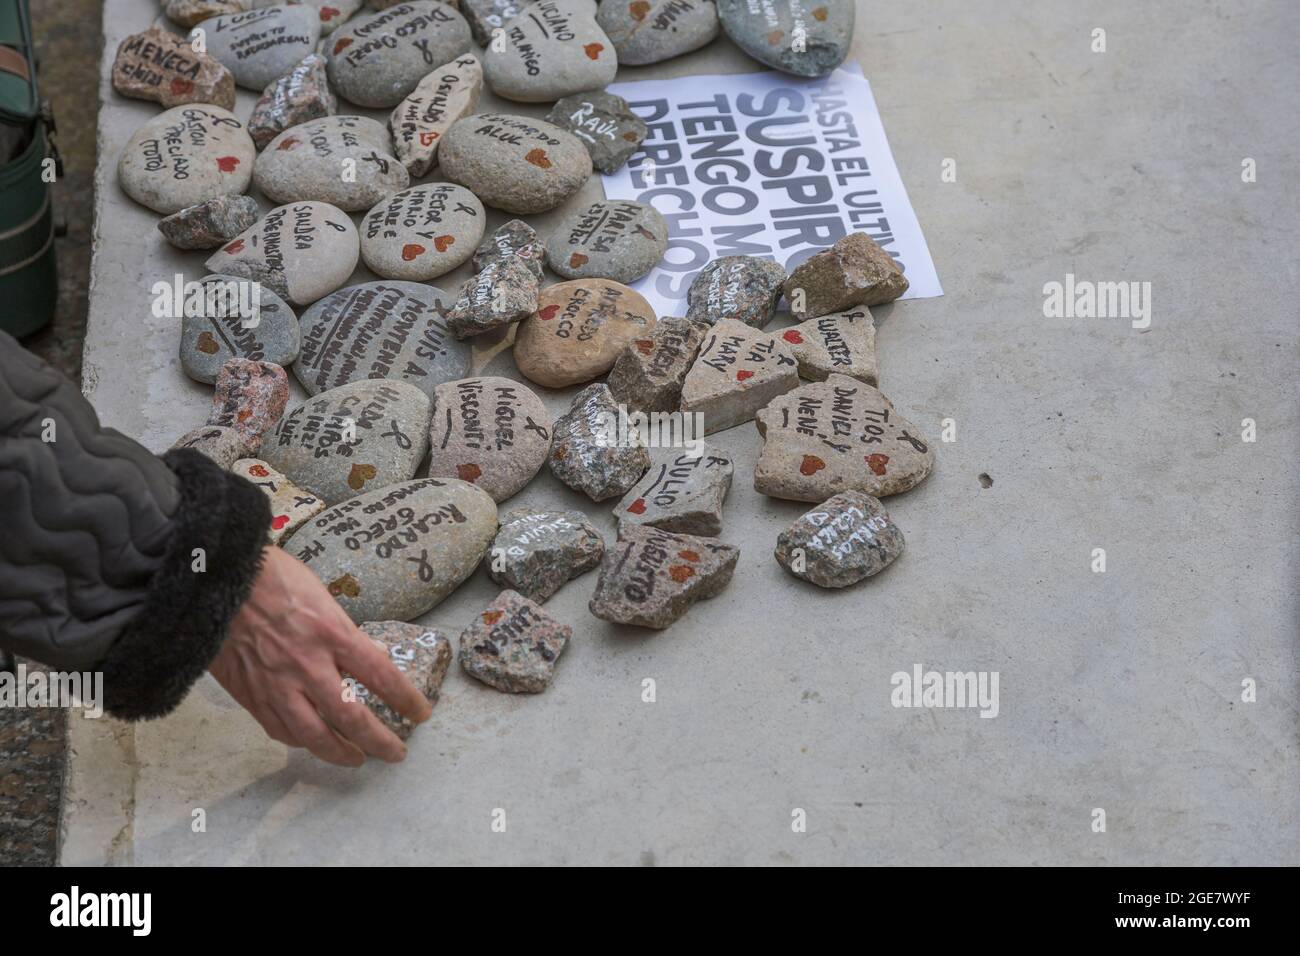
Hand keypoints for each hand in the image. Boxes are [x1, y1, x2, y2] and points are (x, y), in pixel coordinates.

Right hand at [210, 546, 432, 766]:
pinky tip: (311, 742)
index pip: (381, 676)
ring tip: (357, 758)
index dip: (405, 699)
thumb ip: (344, 633)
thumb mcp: (323, 598)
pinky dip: (300, 741)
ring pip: (313, 735)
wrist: (217, 581)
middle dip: (379, 741)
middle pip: (351, 717)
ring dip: (340, 753)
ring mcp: (277, 683)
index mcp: (332, 633)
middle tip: (395, 753)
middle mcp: (308, 664)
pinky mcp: (250, 694)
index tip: (420, 713)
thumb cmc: (273, 578)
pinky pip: (280, 729)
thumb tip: (368, 658)